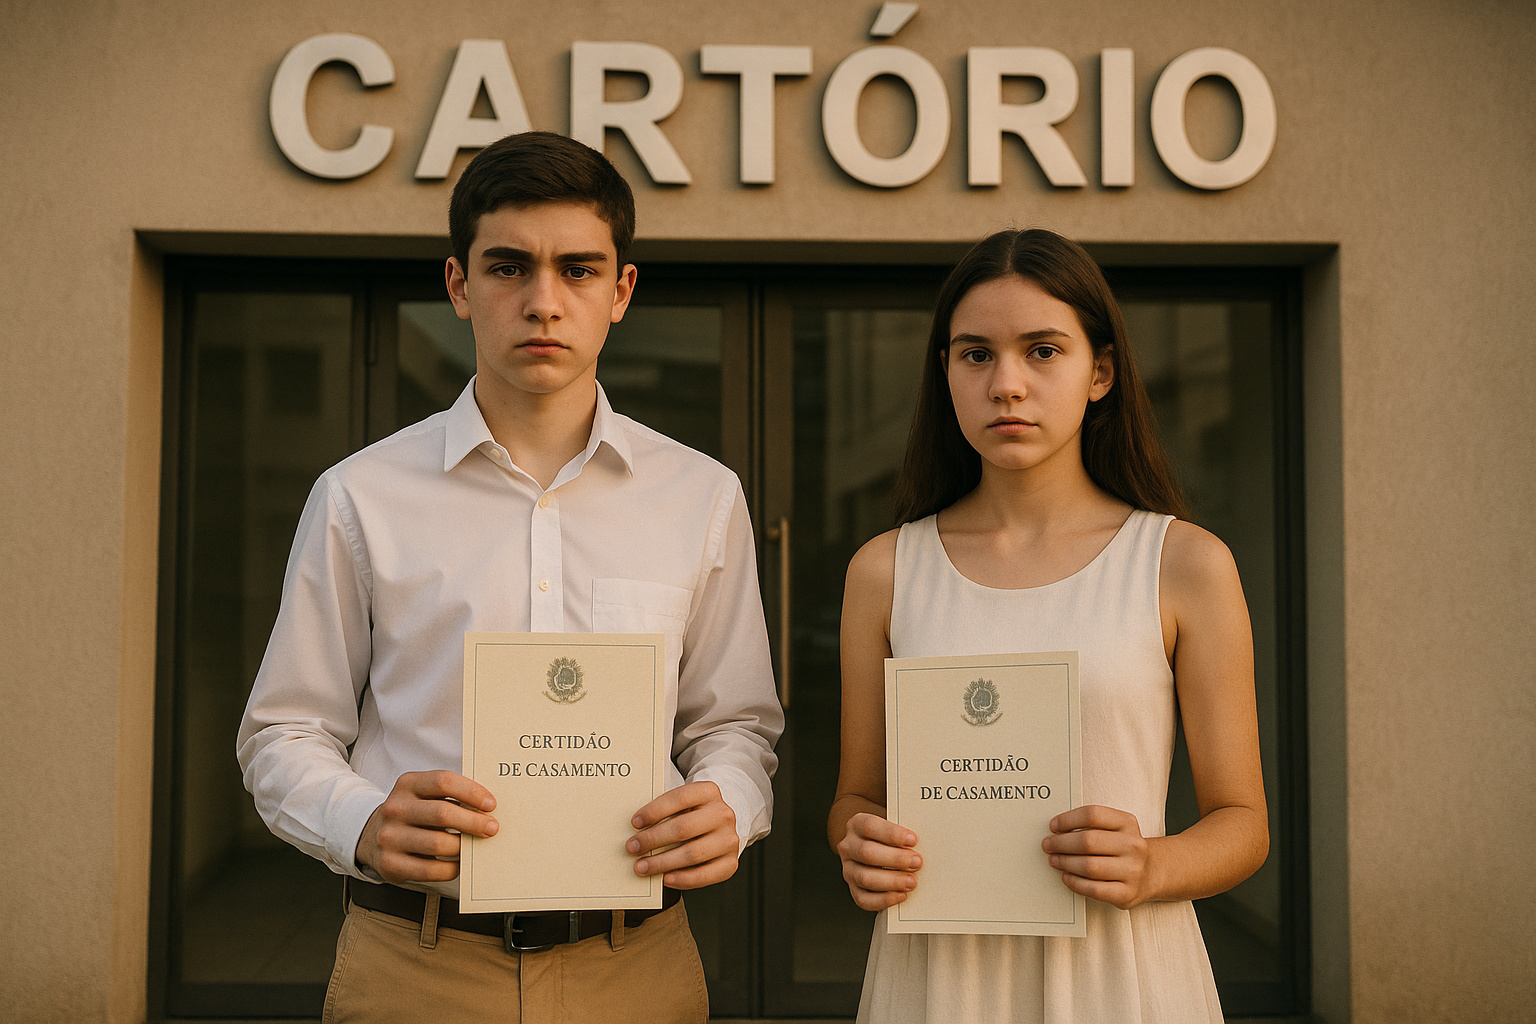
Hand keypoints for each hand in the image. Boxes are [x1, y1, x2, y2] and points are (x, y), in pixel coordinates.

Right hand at [355, 770, 497, 882]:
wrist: (372, 835)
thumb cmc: (413, 812)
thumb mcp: (424, 794)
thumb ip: (451, 796)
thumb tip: (488, 809)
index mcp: (408, 784)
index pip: (444, 781)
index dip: (471, 792)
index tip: (491, 804)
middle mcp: (395, 808)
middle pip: (442, 813)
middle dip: (473, 822)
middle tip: (492, 828)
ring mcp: (390, 837)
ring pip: (437, 843)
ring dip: (463, 846)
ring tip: (474, 846)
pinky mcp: (390, 864)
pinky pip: (430, 870)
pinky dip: (451, 868)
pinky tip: (459, 863)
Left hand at [627, 781, 738, 888]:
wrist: (720, 825)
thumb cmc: (692, 813)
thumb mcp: (683, 803)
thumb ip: (664, 811)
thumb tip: (635, 829)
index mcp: (709, 791)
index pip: (679, 798)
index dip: (655, 810)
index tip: (634, 822)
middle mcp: (723, 814)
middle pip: (683, 828)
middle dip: (653, 839)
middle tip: (632, 848)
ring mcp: (729, 839)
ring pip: (692, 853)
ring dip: (662, 862)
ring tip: (641, 867)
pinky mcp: (730, 863)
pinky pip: (705, 875)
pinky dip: (682, 879)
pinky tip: (665, 879)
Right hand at [836, 813, 921, 910]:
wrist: (875, 846)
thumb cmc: (889, 837)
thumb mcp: (893, 827)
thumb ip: (903, 833)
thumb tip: (925, 842)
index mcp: (857, 825)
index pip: (869, 826)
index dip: (891, 834)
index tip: (913, 840)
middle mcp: (849, 847)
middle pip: (866, 852)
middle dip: (895, 859)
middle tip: (917, 862)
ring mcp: (849, 869)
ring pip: (864, 878)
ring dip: (892, 881)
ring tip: (912, 881)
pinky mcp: (854, 889)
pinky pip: (864, 899)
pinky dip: (884, 899)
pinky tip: (901, 895)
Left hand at [1042, 804, 1154, 909]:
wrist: (1151, 872)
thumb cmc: (1122, 847)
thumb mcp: (1115, 828)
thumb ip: (1091, 825)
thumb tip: (1056, 831)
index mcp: (1127, 823)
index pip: (1092, 815)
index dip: (1068, 819)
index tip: (1053, 825)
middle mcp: (1133, 845)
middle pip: (1087, 841)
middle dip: (1061, 843)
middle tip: (1048, 845)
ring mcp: (1132, 871)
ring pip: (1088, 867)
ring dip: (1065, 863)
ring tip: (1054, 860)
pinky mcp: (1126, 894)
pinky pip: (1093, 889)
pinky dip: (1074, 883)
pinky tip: (1066, 876)